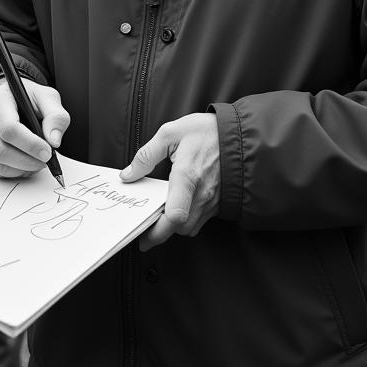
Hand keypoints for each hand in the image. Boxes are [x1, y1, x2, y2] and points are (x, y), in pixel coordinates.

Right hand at [0, 78, 69, 178]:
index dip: (30, 145)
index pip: (9, 129)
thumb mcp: (47, 98)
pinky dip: (11, 173)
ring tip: (36, 163)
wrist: (10, 100)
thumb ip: (56, 116)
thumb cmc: (28, 99)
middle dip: (27, 161)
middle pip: (0, 150)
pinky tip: (23, 165)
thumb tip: (54, 141)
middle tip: (45, 161)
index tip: (47, 152)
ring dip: (20, 170)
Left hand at [120, 112, 220, 249]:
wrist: (238, 134)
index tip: (143, 236)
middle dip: (162, 231)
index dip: (157, 230)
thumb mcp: (170, 133)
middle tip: (146, 226)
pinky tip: (178, 208)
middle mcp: (202, 193)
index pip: (174, 215)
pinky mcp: (218, 202)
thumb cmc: (206, 131)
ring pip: (190, 228)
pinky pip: (201, 220)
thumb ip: (146, 155)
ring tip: (160, 217)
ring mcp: (212, 200)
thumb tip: (128, 174)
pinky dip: (187, 220)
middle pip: (180, 228)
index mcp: (187, 176)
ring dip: (175, 227)